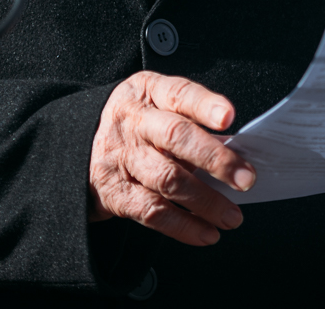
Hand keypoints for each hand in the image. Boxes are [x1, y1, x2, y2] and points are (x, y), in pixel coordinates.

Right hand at [88, 71, 255, 245]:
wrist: (79, 148)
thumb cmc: (134, 127)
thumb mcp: (155, 107)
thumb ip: (191, 124)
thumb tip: (236, 154)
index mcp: (147, 93)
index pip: (178, 93)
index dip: (204, 105)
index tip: (228, 117)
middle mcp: (133, 122)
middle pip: (175, 136)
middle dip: (214, 159)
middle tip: (245, 178)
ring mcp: (122, 157)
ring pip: (168, 179)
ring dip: (206, 201)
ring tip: (232, 216)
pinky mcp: (116, 192)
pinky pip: (154, 212)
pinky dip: (184, 226)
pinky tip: (206, 233)